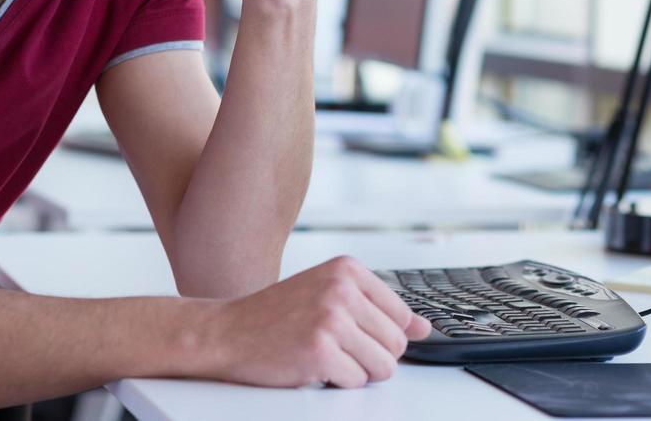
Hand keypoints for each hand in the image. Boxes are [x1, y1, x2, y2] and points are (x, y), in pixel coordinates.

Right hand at [196, 256, 431, 387]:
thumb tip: (423, 328)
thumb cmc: (276, 315)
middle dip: (371, 355)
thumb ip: (378, 308)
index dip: (381, 335)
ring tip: (326, 355)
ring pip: (383, 366)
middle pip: (396, 344)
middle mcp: (341, 289)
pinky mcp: (320, 350)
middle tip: (335, 346)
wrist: (227, 331)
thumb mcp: (328, 294)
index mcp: (347, 269)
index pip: (401, 315)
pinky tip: (312, 364)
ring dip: (357, 370)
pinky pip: (356, 381)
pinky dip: (337, 381)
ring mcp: (331, 319)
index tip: (356, 334)